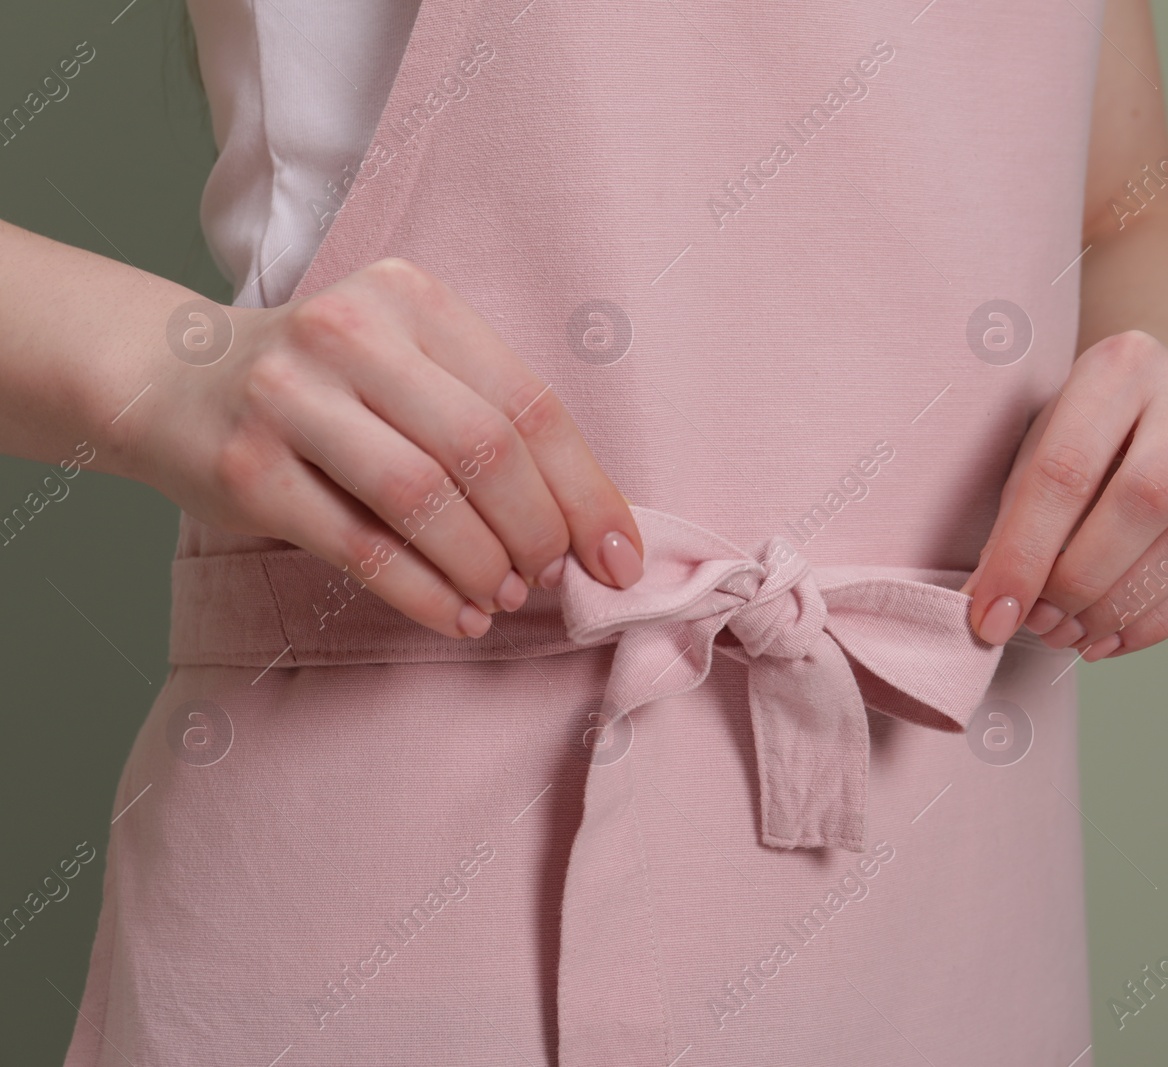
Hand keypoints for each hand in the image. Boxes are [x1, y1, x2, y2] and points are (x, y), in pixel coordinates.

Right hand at [131, 257, 642, 639]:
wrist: (167, 376)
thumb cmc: (324, 384)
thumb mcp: (405, 362)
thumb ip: (484, 417)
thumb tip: (590, 524)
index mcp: (412, 298)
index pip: (528, 401)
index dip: (587, 490)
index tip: (620, 557)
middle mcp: (349, 332)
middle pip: (484, 449)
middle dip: (538, 531)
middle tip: (551, 578)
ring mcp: (288, 396)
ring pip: (424, 498)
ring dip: (483, 565)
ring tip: (506, 597)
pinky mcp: (246, 468)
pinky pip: (362, 547)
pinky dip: (426, 593)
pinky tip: (458, 616)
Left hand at [958, 329, 1167, 659]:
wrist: (1165, 403)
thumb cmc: (1086, 435)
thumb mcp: (1037, 451)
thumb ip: (1014, 522)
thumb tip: (991, 610)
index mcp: (1120, 364)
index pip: (1067, 469)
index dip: (1025, 554)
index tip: (992, 615)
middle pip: (1146, 499)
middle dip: (1084, 580)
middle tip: (1043, 624)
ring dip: (1126, 608)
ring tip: (1075, 636)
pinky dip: (1166, 618)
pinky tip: (1118, 636)